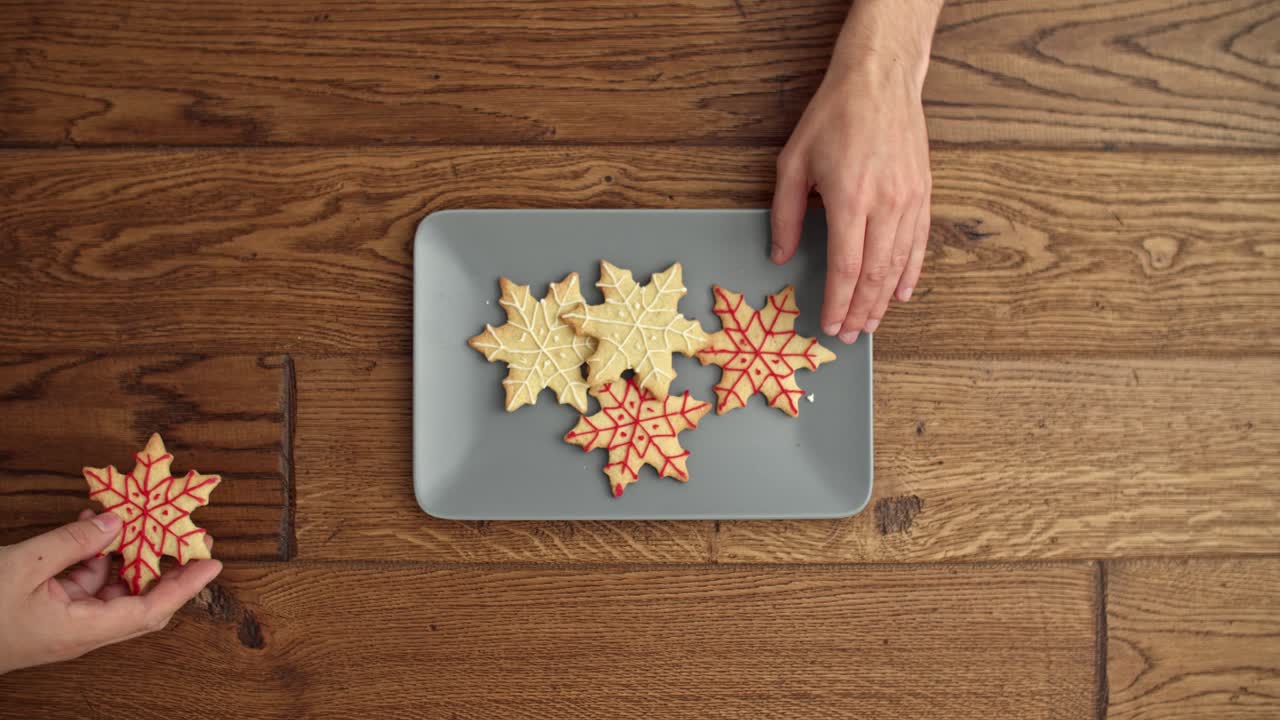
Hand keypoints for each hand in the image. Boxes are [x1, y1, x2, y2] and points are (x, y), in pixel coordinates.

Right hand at [0, 509, 221, 674]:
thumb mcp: (22, 567)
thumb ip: (72, 542)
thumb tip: (116, 522)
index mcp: (82, 630)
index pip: (151, 611)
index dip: (186, 586)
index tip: (213, 562)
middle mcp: (81, 631)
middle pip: (139, 601)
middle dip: (165, 568)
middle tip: (187, 534)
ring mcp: (64, 622)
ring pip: (110, 587)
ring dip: (125, 555)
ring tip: (140, 518)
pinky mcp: (47, 611)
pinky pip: (83, 581)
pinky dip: (92, 555)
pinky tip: (94, 526)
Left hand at [771, 0, 941, 343]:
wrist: (880, 80)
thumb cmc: (834, 116)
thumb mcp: (794, 162)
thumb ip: (786, 214)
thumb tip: (781, 255)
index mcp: (850, 199)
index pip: (845, 267)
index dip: (837, 302)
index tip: (829, 324)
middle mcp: (885, 204)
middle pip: (875, 274)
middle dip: (861, 310)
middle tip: (850, 334)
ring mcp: (909, 200)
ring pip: (899, 264)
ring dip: (884, 299)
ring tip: (871, 321)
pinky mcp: (924, 192)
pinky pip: (919, 243)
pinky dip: (911, 272)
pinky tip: (903, 293)